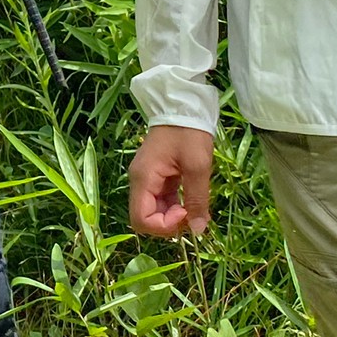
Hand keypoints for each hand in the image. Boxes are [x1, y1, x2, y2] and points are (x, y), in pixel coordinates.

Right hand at [129, 124, 213, 238]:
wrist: (183, 106)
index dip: (163, 226)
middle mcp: (140, 181)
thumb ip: (197, 199)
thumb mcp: (197, 165)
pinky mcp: (157, 176)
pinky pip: (161, 199)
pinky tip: (192, 201)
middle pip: (145, 218)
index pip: (141, 219)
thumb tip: (197, 230)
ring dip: (174, 216)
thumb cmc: (189, 133)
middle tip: (193, 213)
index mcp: (144, 178)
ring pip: (154, 211)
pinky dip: (175, 206)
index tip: (185, 213)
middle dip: (169, 223)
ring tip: (196, 207)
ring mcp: (147, 179)